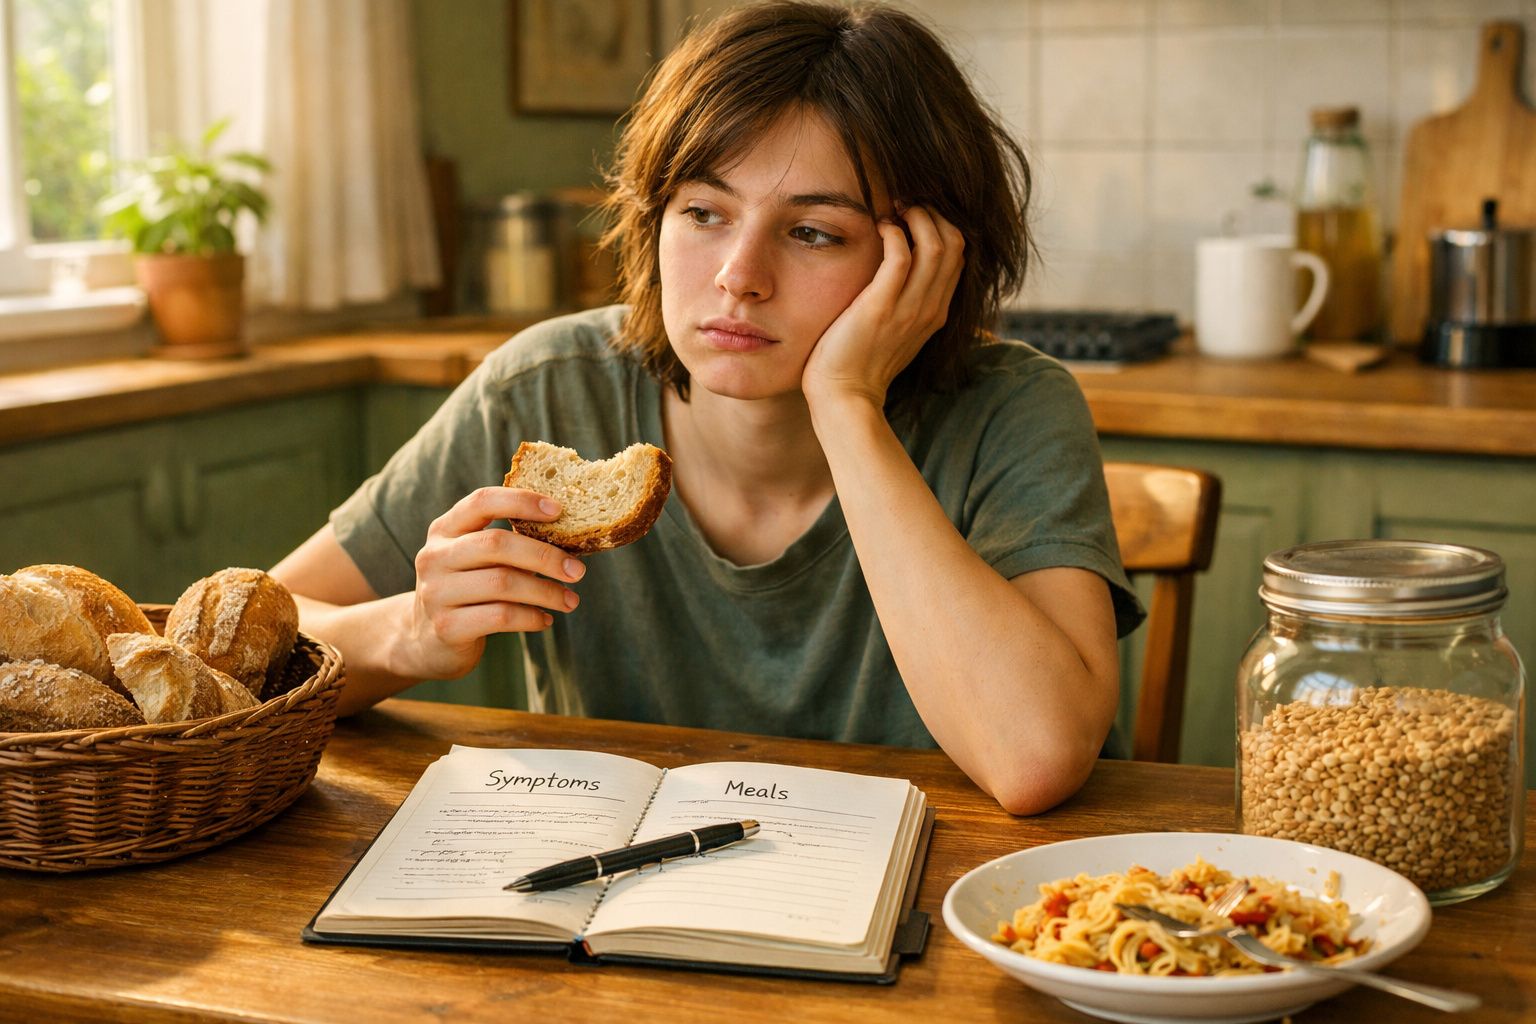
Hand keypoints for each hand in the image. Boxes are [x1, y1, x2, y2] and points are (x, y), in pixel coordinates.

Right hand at [400, 486, 585, 679]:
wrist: (425, 642)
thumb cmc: (466, 591)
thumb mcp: (474, 560)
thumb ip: (507, 543)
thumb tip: (567, 536)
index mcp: (445, 529)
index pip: (482, 501)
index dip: (522, 501)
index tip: (559, 510)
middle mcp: (435, 556)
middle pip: (496, 544)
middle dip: (544, 555)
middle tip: (577, 570)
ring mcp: (437, 592)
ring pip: (502, 583)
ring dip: (545, 591)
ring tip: (570, 600)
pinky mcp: (446, 627)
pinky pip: (500, 617)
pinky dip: (531, 617)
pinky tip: (545, 620)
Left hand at [801, 204, 964, 410]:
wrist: (844, 397)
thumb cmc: (859, 363)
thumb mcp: (894, 332)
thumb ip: (905, 304)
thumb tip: (897, 271)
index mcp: (936, 312)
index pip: (958, 255)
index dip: (941, 225)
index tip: (913, 215)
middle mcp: (930, 308)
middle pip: (955, 243)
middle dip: (932, 213)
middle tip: (904, 204)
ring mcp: (909, 308)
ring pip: (936, 244)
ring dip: (916, 216)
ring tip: (893, 208)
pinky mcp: (881, 307)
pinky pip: (901, 255)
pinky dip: (893, 232)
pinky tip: (878, 227)